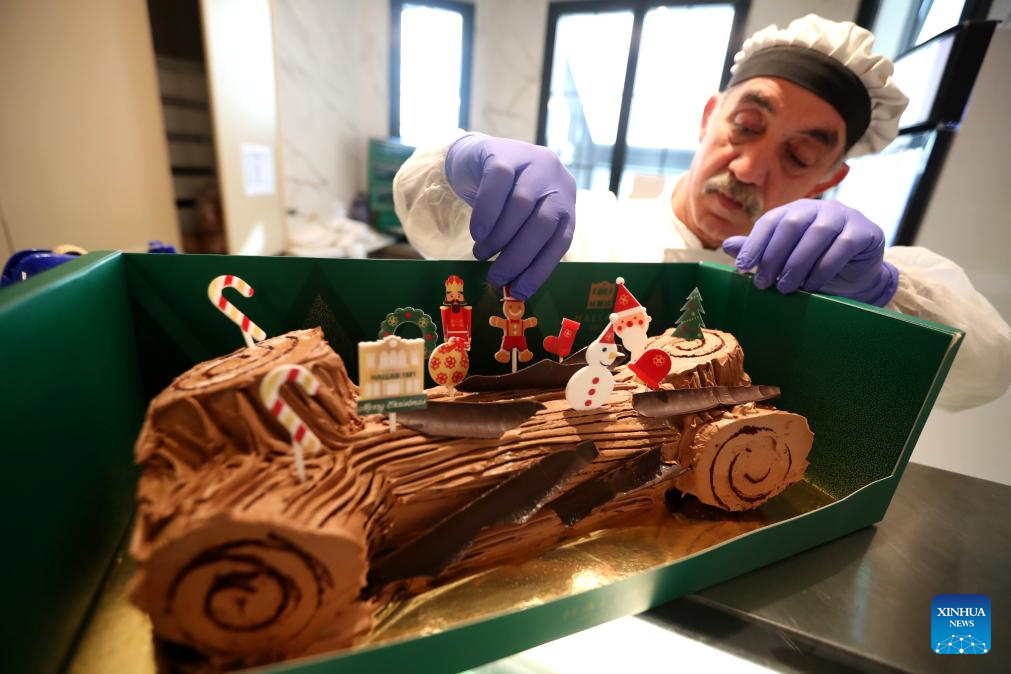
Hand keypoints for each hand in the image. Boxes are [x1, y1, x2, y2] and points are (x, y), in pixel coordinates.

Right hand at [445, 133, 575, 299]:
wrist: (479, 158)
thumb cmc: (503, 200)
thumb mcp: (522, 221)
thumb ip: (524, 245)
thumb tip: (515, 288)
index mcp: (565, 202)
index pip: (560, 240)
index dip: (540, 269)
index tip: (519, 292)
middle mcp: (556, 179)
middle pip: (542, 223)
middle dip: (518, 257)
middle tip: (496, 277)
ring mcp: (532, 162)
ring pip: (521, 205)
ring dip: (499, 238)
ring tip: (481, 254)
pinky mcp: (504, 153)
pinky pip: (497, 185)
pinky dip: (486, 214)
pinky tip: (477, 233)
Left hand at [722, 199, 898, 305]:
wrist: (857, 275)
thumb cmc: (815, 264)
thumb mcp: (785, 258)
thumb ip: (759, 250)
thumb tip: (727, 246)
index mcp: (796, 211)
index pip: (771, 221)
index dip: (755, 243)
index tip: (741, 267)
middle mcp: (819, 208)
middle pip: (793, 224)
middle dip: (774, 255)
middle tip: (762, 283)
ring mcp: (845, 216)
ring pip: (818, 233)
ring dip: (798, 263)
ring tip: (785, 288)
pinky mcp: (865, 232)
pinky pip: (843, 246)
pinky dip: (824, 267)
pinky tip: (811, 285)